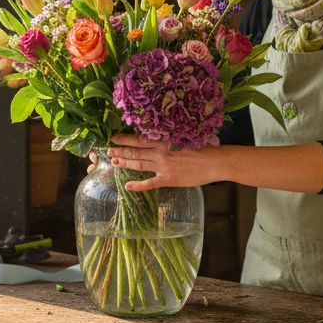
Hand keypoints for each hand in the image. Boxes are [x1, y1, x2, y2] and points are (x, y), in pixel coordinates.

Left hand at [106, 133, 220, 190]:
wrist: (214, 161)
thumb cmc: (204, 147)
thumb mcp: (185, 137)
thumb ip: (171, 138)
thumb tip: (160, 136)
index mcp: (164, 140)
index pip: (140, 138)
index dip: (125, 139)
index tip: (114, 137)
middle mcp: (160, 152)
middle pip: (135, 151)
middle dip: (120, 150)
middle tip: (108, 150)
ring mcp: (163, 166)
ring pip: (139, 164)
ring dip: (125, 163)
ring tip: (114, 161)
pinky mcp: (168, 179)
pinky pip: (149, 183)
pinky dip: (137, 185)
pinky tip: (127, 186)